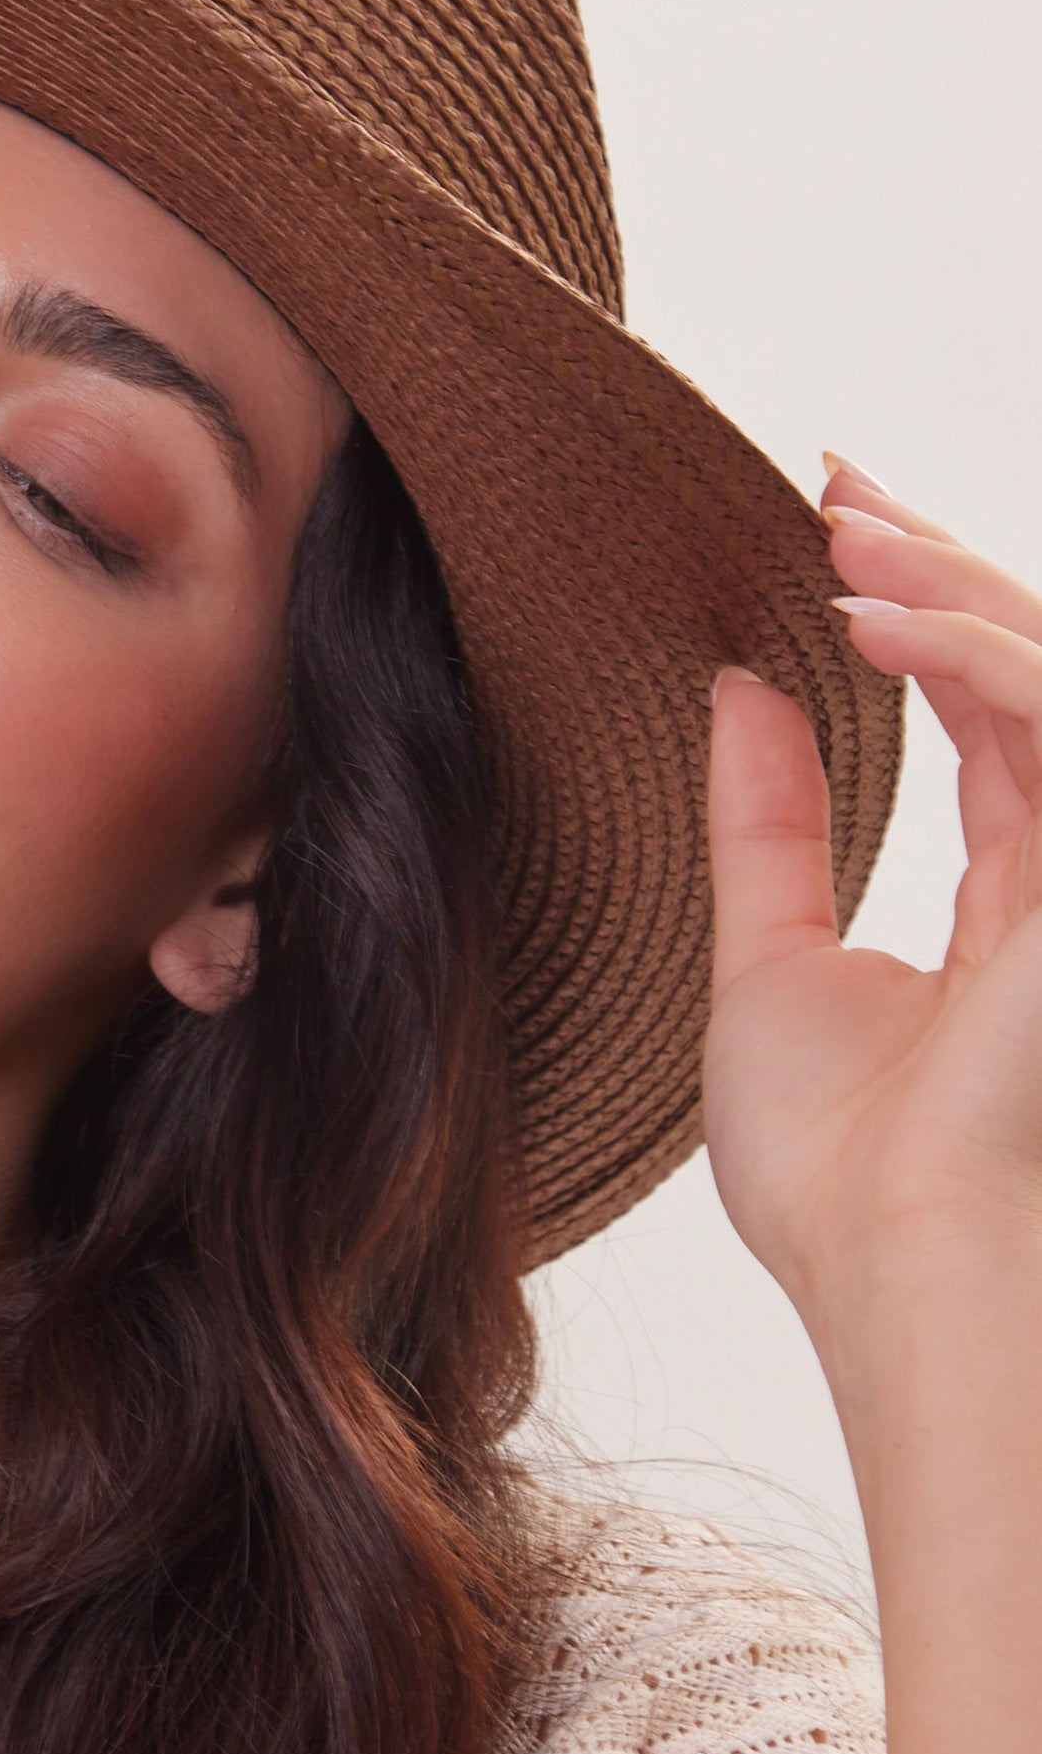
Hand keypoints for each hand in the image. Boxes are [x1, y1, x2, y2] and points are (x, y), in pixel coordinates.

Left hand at [704, 460, 1041, 1399]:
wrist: (889, 1269)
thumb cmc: (837, 1174)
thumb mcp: (766, 966)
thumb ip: (768, 829)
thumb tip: (741, 691)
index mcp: (1013, 895)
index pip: (986, 703)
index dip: (919, 603)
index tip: (828, 518)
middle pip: (1029, 663)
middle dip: (940, 556)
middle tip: (831, 484)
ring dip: (949, 583)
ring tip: (837, 530)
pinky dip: (967, 658)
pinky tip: (866, 621)